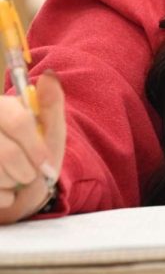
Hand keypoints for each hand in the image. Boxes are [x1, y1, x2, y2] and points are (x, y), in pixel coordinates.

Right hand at [0, 72, 65, 223]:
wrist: (19, 186)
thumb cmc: (36, 153)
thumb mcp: (50, 129)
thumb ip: (51, 104)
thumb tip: (50, 75)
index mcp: (2, 107)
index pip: (18, 122)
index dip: (35, 147)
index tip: (45, 164)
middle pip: (6, 153)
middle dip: (25, 170)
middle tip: (30, 175)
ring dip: (12, 185)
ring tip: (16, 180)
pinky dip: (2, 198)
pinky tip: (4, 192)